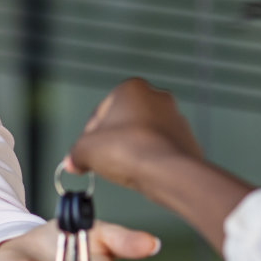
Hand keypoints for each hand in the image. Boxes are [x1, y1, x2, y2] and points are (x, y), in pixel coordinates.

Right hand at [64, 77, 202, 190]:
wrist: (167, 171)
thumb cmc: (128, 150)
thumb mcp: (85, 150)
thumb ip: (75, 154)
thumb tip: (73, 162)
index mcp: (131, 88)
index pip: (99, 113)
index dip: (88, 137)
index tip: (85, 155)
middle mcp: (157, 97)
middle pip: (123, 122)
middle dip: (112, 142)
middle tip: (102, 162)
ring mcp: (175, 118)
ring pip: (143, 135)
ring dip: (131, 150)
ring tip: (123, 169)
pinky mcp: (187, 139)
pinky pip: (159, 149)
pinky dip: (149, 159)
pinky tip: (141, 172)